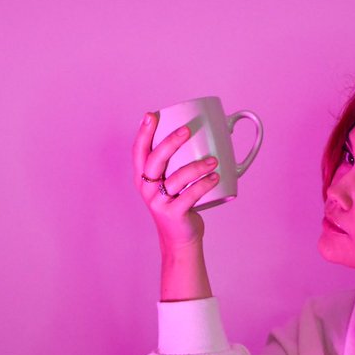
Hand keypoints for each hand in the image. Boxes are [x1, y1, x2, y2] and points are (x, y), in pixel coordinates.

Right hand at [132, 112, 220, 252]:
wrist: (179, 239)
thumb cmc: (177, 205)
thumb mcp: (168, 185)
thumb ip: (174, 165)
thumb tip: (201, 135)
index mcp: (143, 178)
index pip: (139, 152)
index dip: (143, 133)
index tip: (151, 115)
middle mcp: (147, 189)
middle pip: (156, 161)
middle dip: (170, 142)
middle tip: (187, 130)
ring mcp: (159, 202)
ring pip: (177, 178)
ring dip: (196, 167)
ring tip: (213, 160)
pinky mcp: (173, 214)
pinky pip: (190, 196)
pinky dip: (204, 185)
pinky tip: (215, 177)